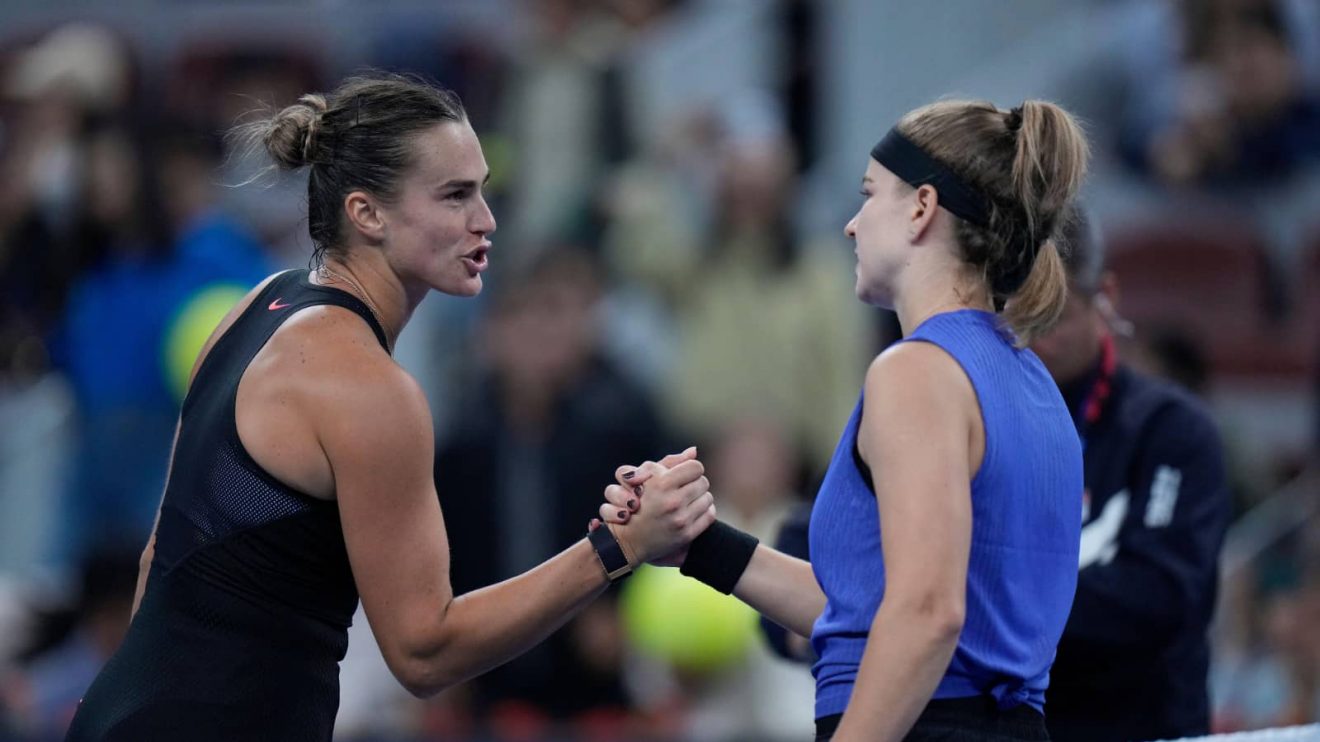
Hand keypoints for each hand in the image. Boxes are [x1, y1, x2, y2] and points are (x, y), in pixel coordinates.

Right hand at [589, 448, 715, 566]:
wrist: (628, 540)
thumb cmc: (636, 502)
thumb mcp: (646, 477)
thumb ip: (670, 462)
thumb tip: (694, 451)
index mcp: (661, 484)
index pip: (695, 467)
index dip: (690, 469)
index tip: (684, 474)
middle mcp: (672, 502)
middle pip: (703, 482)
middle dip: (695, 483)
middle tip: (685, 488)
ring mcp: (680, 520)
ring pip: (708, 498)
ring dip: (699, 497)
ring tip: (687, 500)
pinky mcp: (687, 534)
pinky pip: (710, 515)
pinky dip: (704, 511)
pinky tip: (692, 511)